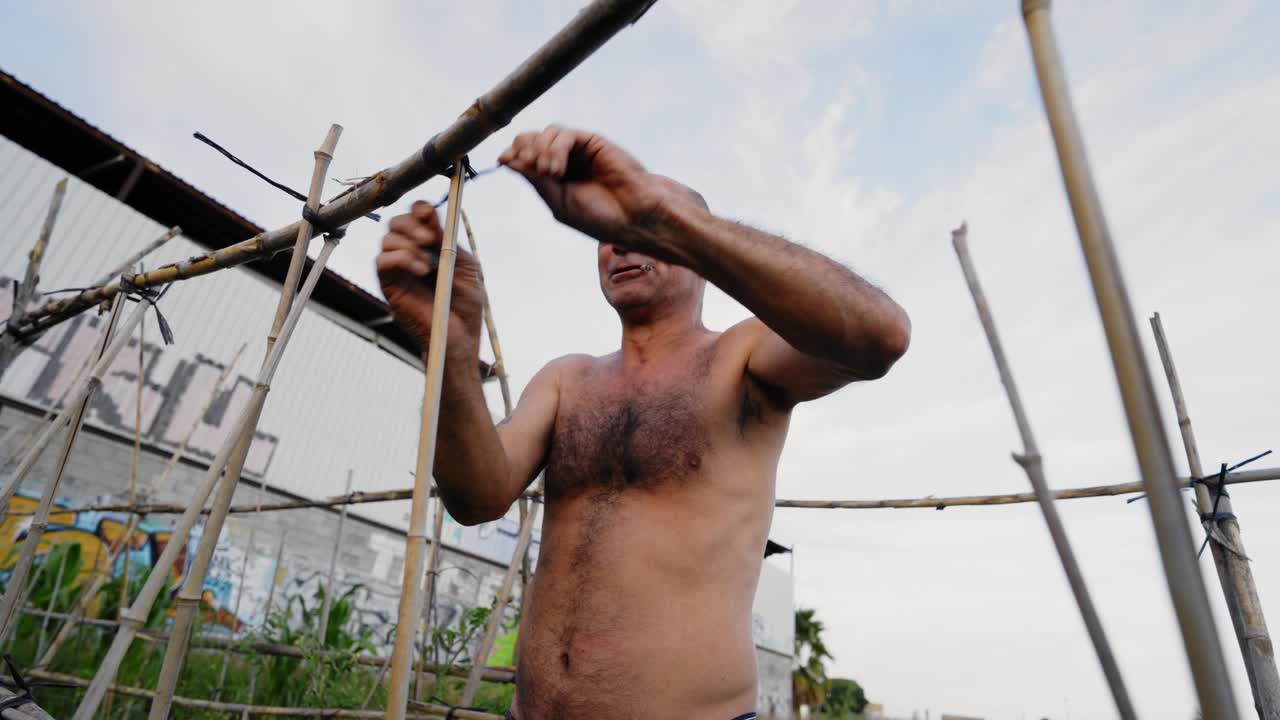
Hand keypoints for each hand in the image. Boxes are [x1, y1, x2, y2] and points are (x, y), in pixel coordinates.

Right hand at [376, 201, 484, 359]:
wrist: (459, 336)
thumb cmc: (465, 305)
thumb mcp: (467, 267)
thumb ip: (449, 242)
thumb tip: (432, 217)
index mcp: (433, 245)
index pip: (417, 216)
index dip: (420, 209)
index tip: (429, 215)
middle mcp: (412, 252)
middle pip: (397, 221)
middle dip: (411, 224)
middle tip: (428, 238)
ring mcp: (399, 269)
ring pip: (387, 238)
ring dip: (407, 245)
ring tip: (427, 265)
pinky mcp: (390, 285)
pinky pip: (381, 261)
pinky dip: (399, 258)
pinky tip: (418, 270)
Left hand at [499, 125, 684, 246]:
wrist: (632, 217)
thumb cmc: (599, 216)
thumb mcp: (557, 201)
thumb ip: (533, 178)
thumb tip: (504, 158)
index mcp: (553, 177)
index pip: (524, 155)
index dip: (512, 153)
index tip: (504, 160)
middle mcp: (564, 160)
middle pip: (531, 139)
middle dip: (524, 149)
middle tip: (530, 167)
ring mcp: (578, 150)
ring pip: (546, 133)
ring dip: (541, 151)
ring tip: (550, 174)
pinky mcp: (591, 141)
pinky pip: (564, 134)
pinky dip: (555, 148)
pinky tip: (558, 168)